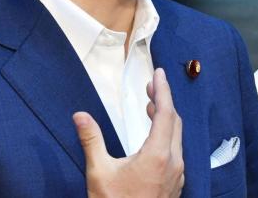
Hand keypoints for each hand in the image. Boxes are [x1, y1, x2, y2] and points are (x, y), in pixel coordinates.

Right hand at [75, 68, 183, 197]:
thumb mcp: (99, 173)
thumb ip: (91, 140)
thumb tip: (80, 115)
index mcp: (157, 155)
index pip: (165, 112)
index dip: (163, 89)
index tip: (159, 73)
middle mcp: (173, 162)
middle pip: (175, 121)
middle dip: (164, 100)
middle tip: (151, 86)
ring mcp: (177, 175)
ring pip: (177, 137)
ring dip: (166, 118)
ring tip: (151, 106)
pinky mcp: (175, 184)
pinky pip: (177, 151)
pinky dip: (168, 135)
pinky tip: (155, 136)